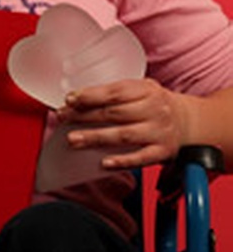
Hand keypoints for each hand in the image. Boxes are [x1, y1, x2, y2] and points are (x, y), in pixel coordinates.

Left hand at [56, 78, 189, 169]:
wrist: (189, 120)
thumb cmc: (155, 103)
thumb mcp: (139, 88)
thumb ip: (115, 93)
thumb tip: (79, 99)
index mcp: (146, 90)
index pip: (114, 92)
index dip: (90, 96)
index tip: (69, 100)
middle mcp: (154, 110)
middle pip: (114, 113)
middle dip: (84, 116)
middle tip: (63, 118)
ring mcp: (159, 132)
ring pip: (123, 135)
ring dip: (95, 138)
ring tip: (73, 139)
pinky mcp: (163, 152)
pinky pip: (141, 158)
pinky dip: (122, 161)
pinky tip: (104, 162)